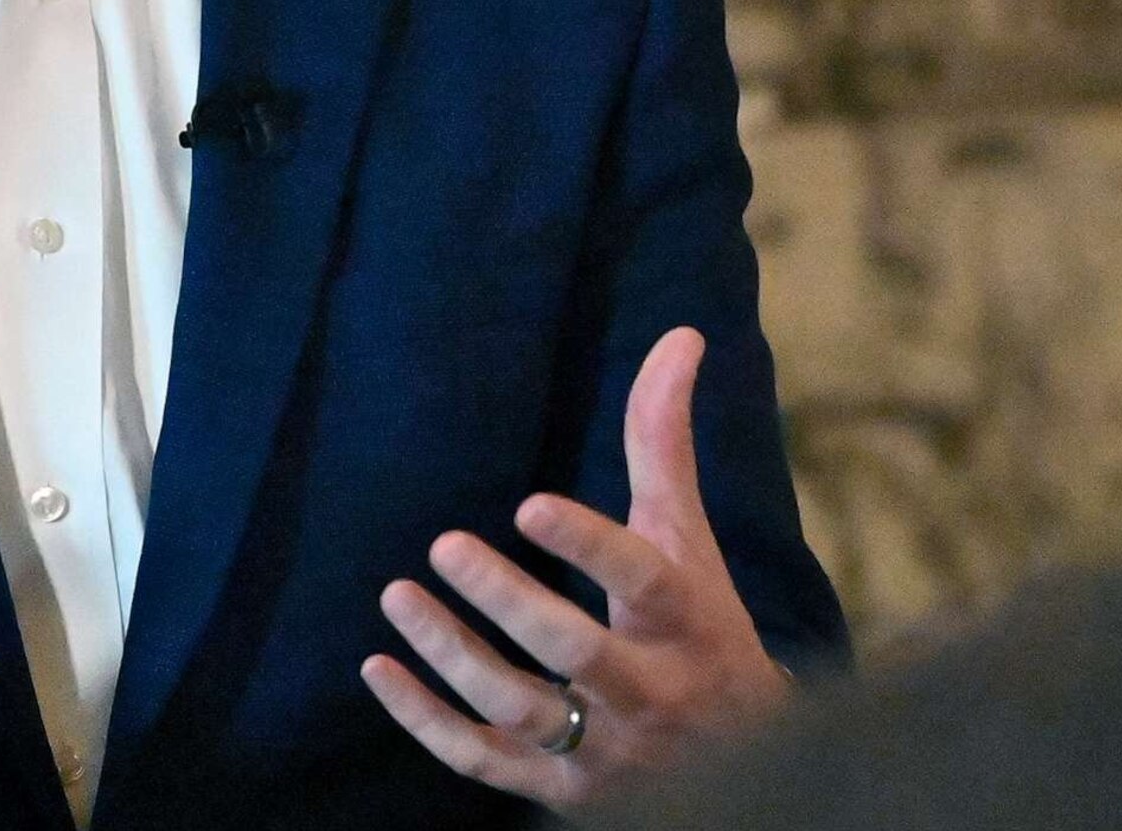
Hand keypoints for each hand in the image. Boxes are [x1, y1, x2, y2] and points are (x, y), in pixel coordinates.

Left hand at [362, 328, 794, 810]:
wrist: (741, 759)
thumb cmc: (701, 624)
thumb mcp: (688, 537)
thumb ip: (665, 443)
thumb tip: (679, 336)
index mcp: (686, 621)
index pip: (641, 581)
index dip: (588, 544)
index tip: (527, 503)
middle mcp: (649, 691)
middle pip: (576, 653)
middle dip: (508, 603)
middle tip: (444, 544)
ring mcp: (603, 748)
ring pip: (522, 711)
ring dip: (453, 657)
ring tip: (398, 594)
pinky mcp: (561, 790)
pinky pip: (483, 762)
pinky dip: (425, 722)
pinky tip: (380, 669)